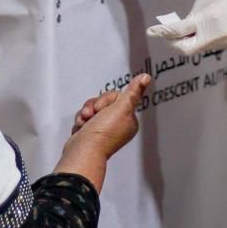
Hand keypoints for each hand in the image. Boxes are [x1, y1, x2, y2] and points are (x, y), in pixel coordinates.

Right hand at [56, 74, 150, 190]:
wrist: (84, 150)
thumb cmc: (103, 133)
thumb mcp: (122, 107)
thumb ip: (133, 92)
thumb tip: (145, 78)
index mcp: (128, 120)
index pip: (116, 97)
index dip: (106, 100)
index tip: (103, 108)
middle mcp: (116, 125)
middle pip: (102, 102)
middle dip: (93, 106)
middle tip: (93, 115)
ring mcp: (102, 129)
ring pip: (91, 109)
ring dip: (85, 113)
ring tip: (86, 122)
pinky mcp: (89, 132)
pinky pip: (83, 118)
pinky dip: (80, 121)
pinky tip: (82, 128)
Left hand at [147, 0, 226, 54]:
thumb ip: (192, 15)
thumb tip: (182, 26)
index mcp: (207, 19)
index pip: (178, 31)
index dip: (162, 32)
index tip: (150, 31)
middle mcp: (214, 35)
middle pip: (186, 49)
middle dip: (173, 43)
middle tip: (165, 34)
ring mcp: (222, 41)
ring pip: (196, 48)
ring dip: (185, 41)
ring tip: (180, 30)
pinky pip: (206, 45)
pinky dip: (197, 39)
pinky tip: (195, 30)